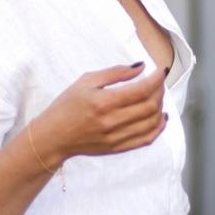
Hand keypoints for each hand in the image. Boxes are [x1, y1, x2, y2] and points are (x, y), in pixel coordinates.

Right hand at [35, 63, 166, 166]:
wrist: (54, 136)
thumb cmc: (67, 105)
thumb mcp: (86, 81)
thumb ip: (115, 72)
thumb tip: (141, 67)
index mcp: (103, 102)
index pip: (141, 90)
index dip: (156, 79)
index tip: (161, 71)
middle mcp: (112, 121)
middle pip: (150, 106)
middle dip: (160, 91)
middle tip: (158, 82)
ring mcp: (116, 137)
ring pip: (151, 122)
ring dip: (160, 107)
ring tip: (158, 96)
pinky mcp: (118, 148)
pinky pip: (146, 139)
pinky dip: (158, 127)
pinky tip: (160, 117)